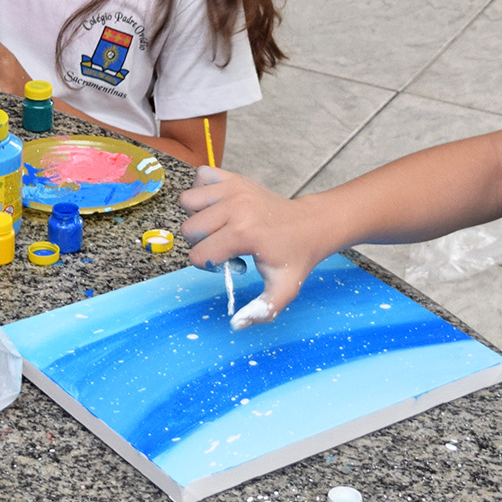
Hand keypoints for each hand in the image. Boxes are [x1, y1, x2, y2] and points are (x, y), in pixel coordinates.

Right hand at [179, 166, 329, 326]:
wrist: (312, 224)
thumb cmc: (295, 256)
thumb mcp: (284, 289)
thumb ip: (261, 311)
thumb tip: (236, 326)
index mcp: (244, 233)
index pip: (200, 255)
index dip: (211, 266)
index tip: (233, 264)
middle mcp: (236, 207)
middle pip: (189, 229)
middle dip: (202, 243)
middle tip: (227, 247)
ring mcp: (234, 188)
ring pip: (189, 201)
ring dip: (199, 216)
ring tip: (221, 226)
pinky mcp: (235, 178)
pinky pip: (202, 175)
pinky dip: (205, 190)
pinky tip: (221, 206)